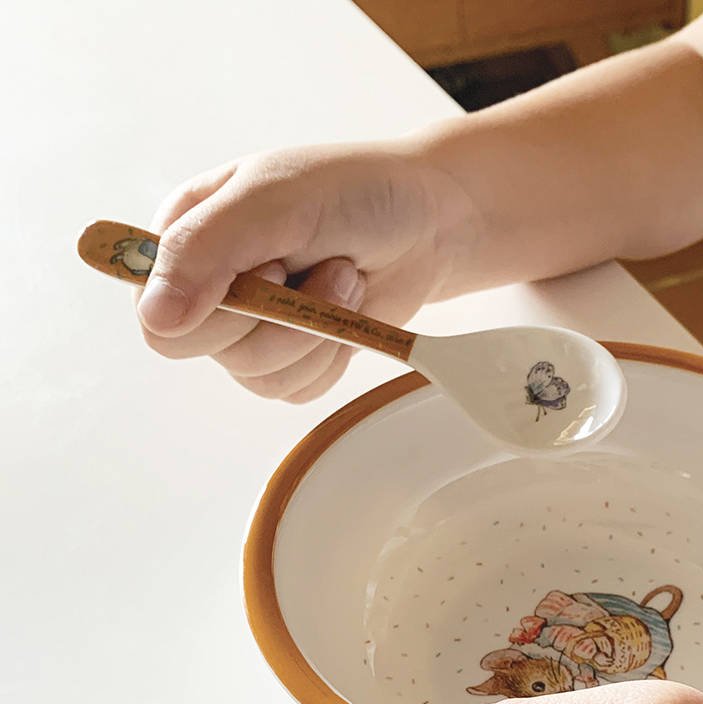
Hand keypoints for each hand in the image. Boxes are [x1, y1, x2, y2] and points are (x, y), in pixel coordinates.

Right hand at [135, 141, 472, 401]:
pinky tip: (347, 312)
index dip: (210, 305)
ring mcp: (249, 328)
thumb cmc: (352, 194)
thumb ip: (205, 250)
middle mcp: (207, 287)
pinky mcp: (292, 360)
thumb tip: (155, 318)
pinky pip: (296, 389)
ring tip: (341, 277)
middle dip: (275, 314)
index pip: (153, 311)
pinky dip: (331, 356)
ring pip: (256, 375)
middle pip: (202, 350)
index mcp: (184, 237)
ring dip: (313, 331)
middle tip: (313, 265)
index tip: (270, 266)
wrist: (427, 223)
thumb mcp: (273, 201)